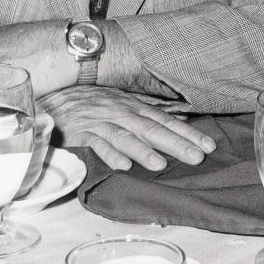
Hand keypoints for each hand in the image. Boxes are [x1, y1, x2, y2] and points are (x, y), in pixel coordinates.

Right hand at [39, 86, 215, 170]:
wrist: (54, 96)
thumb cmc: (92, 102)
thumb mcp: (124, 103)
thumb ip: (149, 114)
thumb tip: (180, 121)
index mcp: (134, 107)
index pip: (166, 121)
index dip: (188, 134)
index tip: (209, 147)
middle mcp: (121, 113)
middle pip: (152, 129)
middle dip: (176, 144)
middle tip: (197, 157)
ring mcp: (101, 122)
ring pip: (126, 137)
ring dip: (143, 151)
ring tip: (161, 165)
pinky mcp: (81, 132)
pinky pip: (97, 144)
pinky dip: (110, 154)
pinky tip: (123, 166)